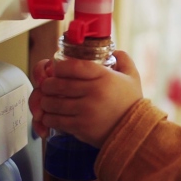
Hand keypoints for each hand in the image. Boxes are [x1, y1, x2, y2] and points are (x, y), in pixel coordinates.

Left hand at [28, 50, 142, 147]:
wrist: (135, 130)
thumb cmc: (131, 102)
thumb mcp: (132, 76)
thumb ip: (124, 59)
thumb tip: (113, 50)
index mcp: (104, 77)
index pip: (73, 66)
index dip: (60, 66)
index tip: (58, 69)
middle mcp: (94, 93)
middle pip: (58, 84)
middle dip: (48, 84)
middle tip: (48, 85)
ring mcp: (86, 111)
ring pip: (53, 103)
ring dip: (46, 101)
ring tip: (48, 100)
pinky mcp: (81, 127)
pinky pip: (56, 120)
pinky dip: (49, 117)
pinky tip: (51, 115)